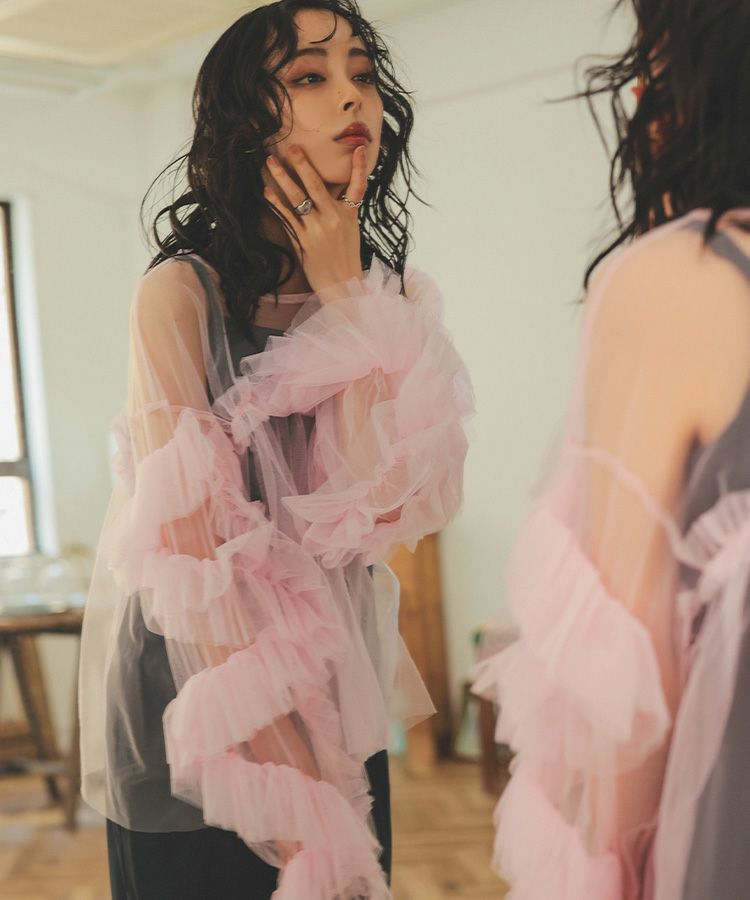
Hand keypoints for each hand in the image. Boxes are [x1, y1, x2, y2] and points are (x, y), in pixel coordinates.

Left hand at [264, 145, 366, 299]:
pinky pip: (287, 218)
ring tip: (270, 163)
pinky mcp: (304, 242)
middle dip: (303, 164)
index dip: (359, 167)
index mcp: (348, 215)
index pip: (358, 186)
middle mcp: (333, 219)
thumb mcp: (351, 232)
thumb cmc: (345, 260)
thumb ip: (340, 212)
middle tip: (291, 147)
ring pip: (297, 198)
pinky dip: (276, 204)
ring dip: (282, 178)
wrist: (343, 288)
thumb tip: (329, 196)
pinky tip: (266, 192)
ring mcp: (317, 230)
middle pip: (317, 185)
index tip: (360, 148)